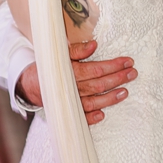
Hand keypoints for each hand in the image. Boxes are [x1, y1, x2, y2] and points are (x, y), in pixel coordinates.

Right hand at [17, 40, 136, 126]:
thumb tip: (94, 44)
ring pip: (93, 102)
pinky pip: (81, 118)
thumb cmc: (50, 66)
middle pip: (99, 85)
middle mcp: (72, 88)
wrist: (30, 84)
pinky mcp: (68, 112)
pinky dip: (91, 118)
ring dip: (110, 98)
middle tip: (133, 73)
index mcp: (70, 71)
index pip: (96, 69)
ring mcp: (70, 102)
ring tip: (125, 92)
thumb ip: (77, 50)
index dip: (113, 65)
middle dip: (118, 79)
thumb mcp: (61, 53)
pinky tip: (103, 115)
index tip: (127, 61)